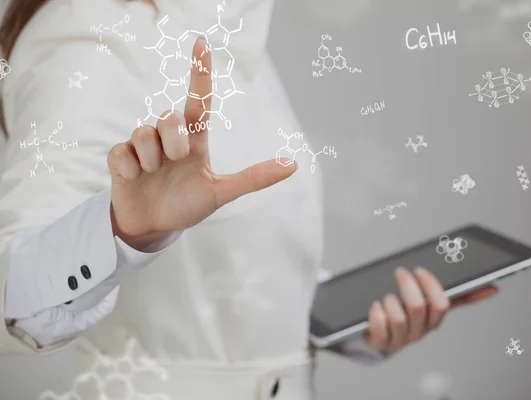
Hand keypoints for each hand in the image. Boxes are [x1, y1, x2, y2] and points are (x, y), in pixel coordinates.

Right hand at [107, 38, 295, 248]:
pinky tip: (135, 178)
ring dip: (153, 159)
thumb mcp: (221, 192)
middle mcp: (169, 138)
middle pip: (170, 117)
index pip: (199, 100)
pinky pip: (122, 152)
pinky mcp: (120, 158)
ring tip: (154, 174)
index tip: (202, 43)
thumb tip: (293, 165)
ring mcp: (143, 146)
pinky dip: (130, 169)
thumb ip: (253, 178)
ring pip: (144, 133)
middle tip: (176, 162)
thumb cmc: (188, 205)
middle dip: (175, 142)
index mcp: (195, 140)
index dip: (200, 72)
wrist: (153, 227)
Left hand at [363, 267, 498, 352]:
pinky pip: (379, 327)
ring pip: (398, 318)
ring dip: (390, 301)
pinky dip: (376, 313)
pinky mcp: (381, 343)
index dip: (431, 286)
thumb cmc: (408, 313)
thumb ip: (460, 295)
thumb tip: (494, 287)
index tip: (420, 271)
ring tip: (387, 296)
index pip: (442, 304)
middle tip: (401, 272)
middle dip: (407, 286)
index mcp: (434, 320)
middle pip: (418, 307)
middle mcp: (420, 332)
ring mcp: (401, 339)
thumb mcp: (432, 302)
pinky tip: (375, 306)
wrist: (380, 334)